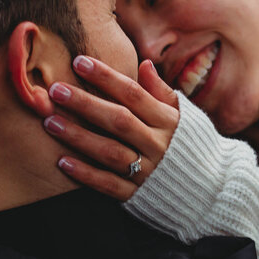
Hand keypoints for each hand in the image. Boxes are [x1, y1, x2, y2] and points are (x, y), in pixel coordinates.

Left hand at [43, 55, 179, 200]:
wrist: (208, 190)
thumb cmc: (187, 145)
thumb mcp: (182, 116)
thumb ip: (161, 92)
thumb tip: (144, 64)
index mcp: (168, 121)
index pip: (134, 93)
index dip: (106, 77)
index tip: (79, 62)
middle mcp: (158, 145)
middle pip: (119, 120)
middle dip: (85, 104)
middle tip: (55, 90)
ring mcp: (148, 172)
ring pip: (110, 152)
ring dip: (79, 137)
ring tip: (50, 122)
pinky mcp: (138, 196)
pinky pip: (109, 185)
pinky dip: (86, 174)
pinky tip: (62, 162)